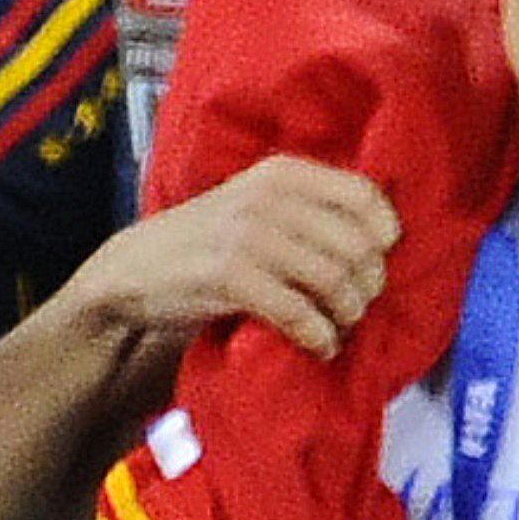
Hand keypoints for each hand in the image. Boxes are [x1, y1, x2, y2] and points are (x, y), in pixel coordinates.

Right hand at [62, 156, 399, 363]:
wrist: (134, 270)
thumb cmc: (207, 242)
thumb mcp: (256, 204)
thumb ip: (308, 209)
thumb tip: (381, 241)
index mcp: (281, 173)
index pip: (364, 196)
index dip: (384, 235)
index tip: (377, 262)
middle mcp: (268, 197)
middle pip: (356, 245)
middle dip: (368, 285)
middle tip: (357, 306)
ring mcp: (247, 235)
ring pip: (334, 280)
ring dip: (347, 314)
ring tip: (338, 327)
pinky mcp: (230, 277)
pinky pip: (300, 313)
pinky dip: (319, 337)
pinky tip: (319, 346)